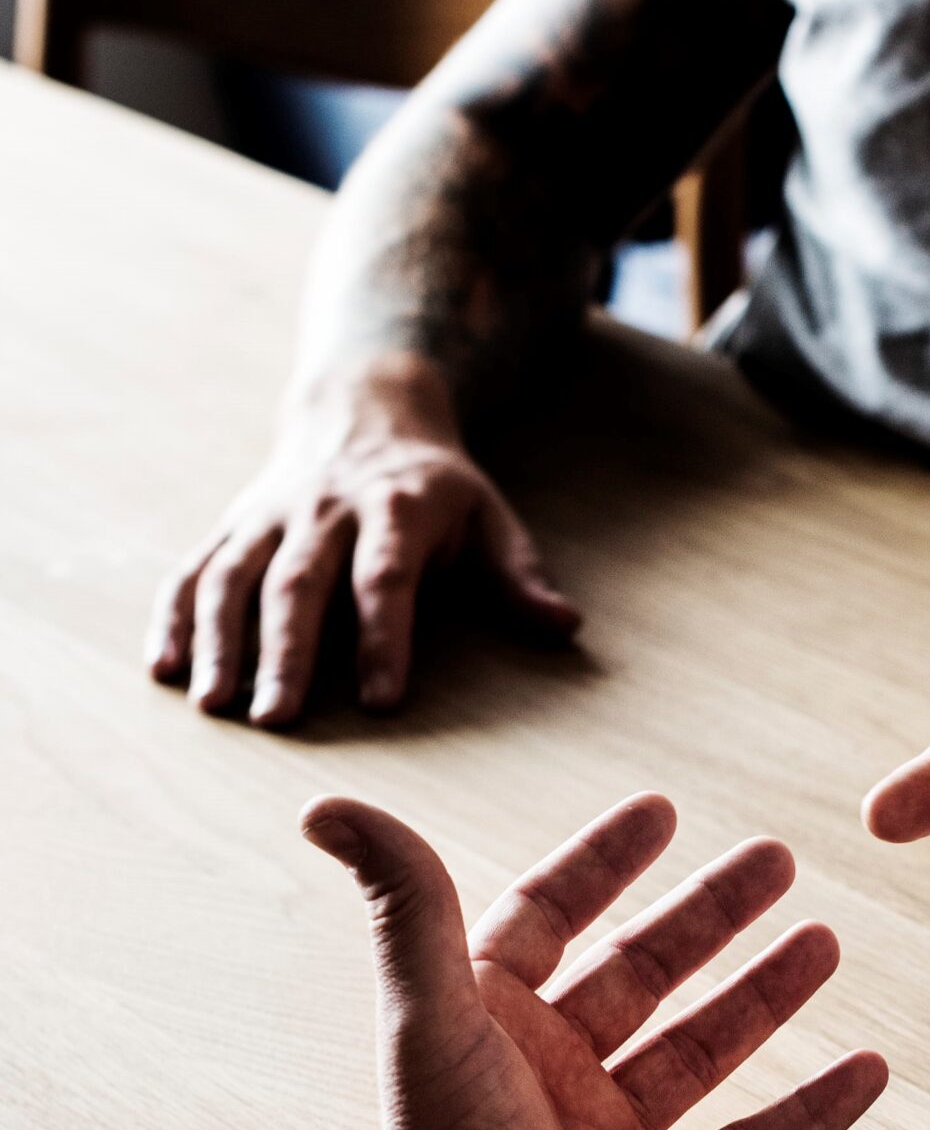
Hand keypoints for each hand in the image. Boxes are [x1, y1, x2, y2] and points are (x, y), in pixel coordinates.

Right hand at [156, 358, 580, 726]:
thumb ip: (521, 576)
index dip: (385, 639)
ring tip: (213, 705)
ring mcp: (268, 517)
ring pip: (232, 576)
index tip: (383, 701)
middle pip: (296, 584)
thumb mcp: (491, 518)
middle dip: (285, 653)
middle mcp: (322, 511)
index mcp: (394, 509)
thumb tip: (565, 626)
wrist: (364, 410)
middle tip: (277, 719)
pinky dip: (174, 617)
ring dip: (218, 641)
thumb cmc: (438, 490)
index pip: (386, 579)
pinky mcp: (232, 527)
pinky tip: (164, 669)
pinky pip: (193, 569)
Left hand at [303, 791, 882, 1129]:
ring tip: (825, 942)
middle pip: (640, 974)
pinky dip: (811, 1113)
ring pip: (701, 1052)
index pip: (544, 919)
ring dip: (764, 996)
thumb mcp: (431, 1022)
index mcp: (485, 1029)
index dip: (600, 863)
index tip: (663, 811)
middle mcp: (546, 1083)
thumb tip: (328, 806)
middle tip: (778, 859)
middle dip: (709, 914)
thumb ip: (404, 907)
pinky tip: (869, 1071)